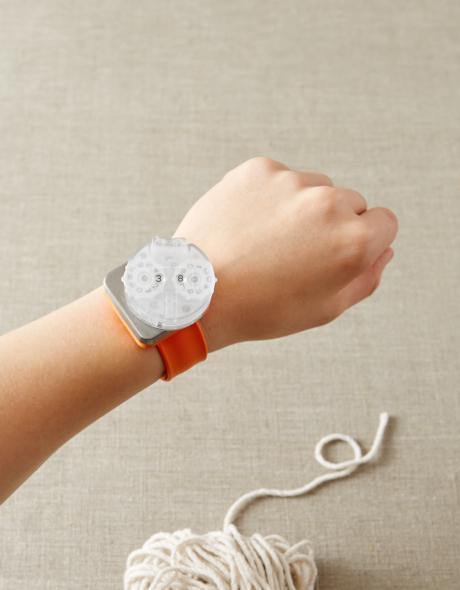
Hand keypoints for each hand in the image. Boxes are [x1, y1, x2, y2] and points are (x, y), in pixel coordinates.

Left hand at [174, 157, 397, 351]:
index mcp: (352, 241)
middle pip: (350, 203)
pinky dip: (271, 197)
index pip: (385, 222)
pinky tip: (250, 225)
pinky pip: (281, 178)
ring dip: (302, 208)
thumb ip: (366, 277)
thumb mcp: (325, 309)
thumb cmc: (260, 308)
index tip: (338, 253)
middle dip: (333, 224)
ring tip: (267, 241)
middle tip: (296, 253)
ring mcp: (291, 181)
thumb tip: (383, 250)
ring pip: (315, 188)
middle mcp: (328, 203)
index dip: (364, 241)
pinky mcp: (260, 169)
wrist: (196, 292)